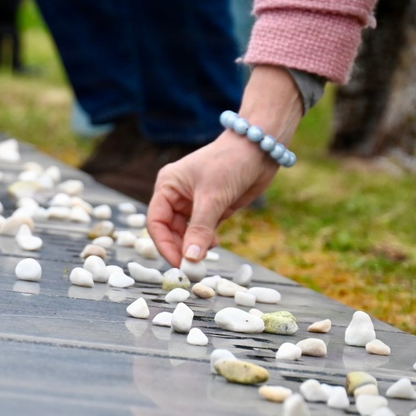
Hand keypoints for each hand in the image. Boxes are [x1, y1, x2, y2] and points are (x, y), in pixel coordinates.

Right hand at [147, 65, 304, 265]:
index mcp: (167, 187)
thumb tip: (191, 258)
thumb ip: (199, 230)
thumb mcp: (212, 198)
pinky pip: (202, 231)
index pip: (156, 222)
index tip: (179, 263)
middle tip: (193, 267)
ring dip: (194, 246)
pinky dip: (206, 241)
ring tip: (207, 251)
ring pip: (186, 233)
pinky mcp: (211, 208)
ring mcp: (194, 203)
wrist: (260, 148)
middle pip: (169, 231)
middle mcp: (176, 195)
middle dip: (180, 248)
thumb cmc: (230, 163)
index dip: (164, 244)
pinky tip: (214, 242)